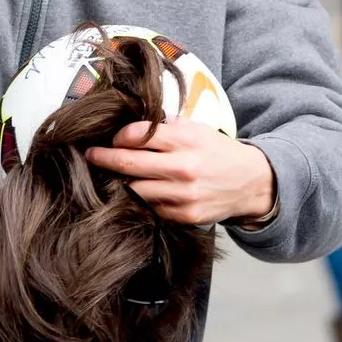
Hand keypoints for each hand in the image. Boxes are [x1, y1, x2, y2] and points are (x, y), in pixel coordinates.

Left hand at [85, 118, 275, 225]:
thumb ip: (164, 126)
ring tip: (109, 177)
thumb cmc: (217, 152)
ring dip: (119, 183)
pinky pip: (150, 208)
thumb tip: (128, 125)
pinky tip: (132, 194)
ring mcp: (183, 195)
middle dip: (103, 158)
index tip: (110, 138)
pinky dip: (139, 201)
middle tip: (90, 155)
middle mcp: (183, 167)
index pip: (137, 135)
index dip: (118, 136)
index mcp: (185, 140)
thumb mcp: (196, 128)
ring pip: (135, 190)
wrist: (251, 183)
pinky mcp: (184, 216)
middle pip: (129, 163)